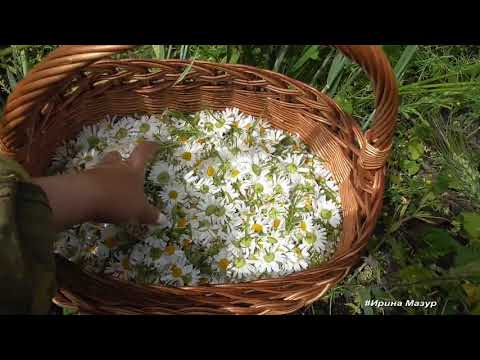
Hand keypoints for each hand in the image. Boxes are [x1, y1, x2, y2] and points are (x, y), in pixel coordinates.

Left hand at [33, 141, 167, 230]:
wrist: (84, 198)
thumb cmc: (118, 200)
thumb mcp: (138, 211)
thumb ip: (150, 215)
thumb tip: (164, 220)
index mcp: (133, 170)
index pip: (143, 153)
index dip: (150, 147)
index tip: (155, 144)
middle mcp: (116, 167)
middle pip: (118, 156)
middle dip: (121, 158)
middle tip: (123, 163)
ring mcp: (97, 172)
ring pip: (103, 166)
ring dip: (107, 172)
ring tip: (110, 182)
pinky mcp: (82, 180)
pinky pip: (91, 179)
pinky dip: (95, 184)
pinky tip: (97, 194)